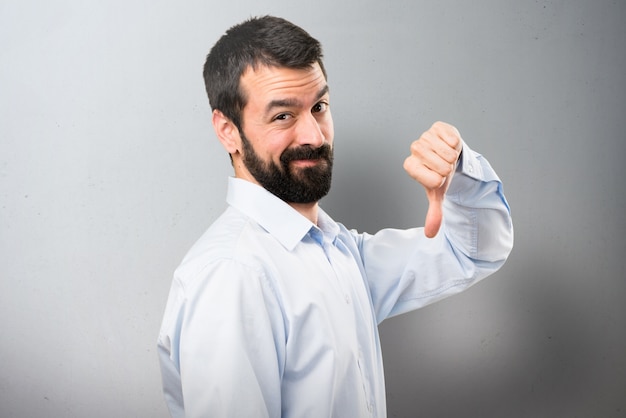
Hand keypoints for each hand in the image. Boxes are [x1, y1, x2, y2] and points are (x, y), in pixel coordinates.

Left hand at [403, 121, 462, 237]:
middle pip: (437, 164)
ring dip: (452, 157)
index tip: (439, 178)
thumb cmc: (441, 175)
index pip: (426, 177)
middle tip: (445, 167)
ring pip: (446, 152)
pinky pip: (452, 138)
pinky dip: (456, 145)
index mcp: (410, 166)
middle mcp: (415, 150)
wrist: (451, 157)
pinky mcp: (438, 127)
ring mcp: (425, 136)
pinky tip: (451, 146)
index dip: (437, 179)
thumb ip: (434, 213)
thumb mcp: (438, 194)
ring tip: (448, 157)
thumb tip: (430, 234)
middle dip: (446, 169)